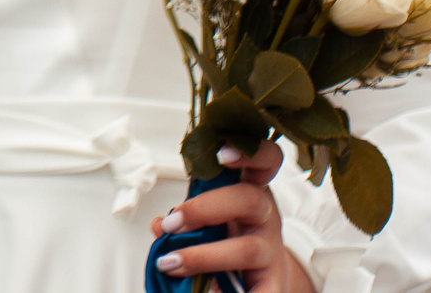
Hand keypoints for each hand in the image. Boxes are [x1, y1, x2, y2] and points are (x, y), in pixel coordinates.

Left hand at [150, 141, 309, 290]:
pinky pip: (264, 291)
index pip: (265, 161)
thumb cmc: (228, 239)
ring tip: (169, 263)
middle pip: (247, 200)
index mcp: (251, 190)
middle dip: (203, 209)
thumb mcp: (209, 220)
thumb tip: (157, 225)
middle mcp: (266, 216)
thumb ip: (182, 218)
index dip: (249, 152)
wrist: (260, 278)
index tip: (220, 154)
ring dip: (202, 256)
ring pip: (246, 248)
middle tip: (169, 224)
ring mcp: (272, 250)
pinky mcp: (273, 282)